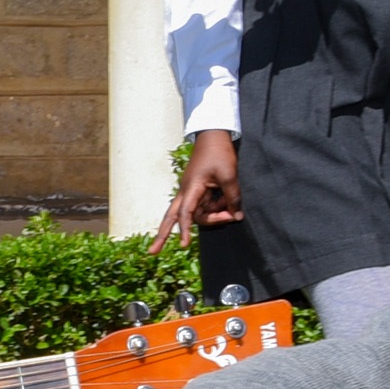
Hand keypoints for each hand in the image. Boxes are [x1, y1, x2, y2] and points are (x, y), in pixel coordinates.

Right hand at [154, 131, 243, 245]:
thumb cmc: (219, 153)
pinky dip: (217, 209)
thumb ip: (233, 198)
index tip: (183, 245)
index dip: (185, 230)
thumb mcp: (230, 175)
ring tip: (233, 213)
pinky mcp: (199, 190)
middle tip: (152, 252)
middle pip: (172, 217)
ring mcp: (192, 191)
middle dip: (163, 234)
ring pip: (197, 214)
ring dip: (214, 217)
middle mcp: (187, 192)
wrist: (214, 136)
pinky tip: (230, 207)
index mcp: (192, 188)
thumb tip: (236, 216)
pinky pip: (206, 206)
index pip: (186, 213)